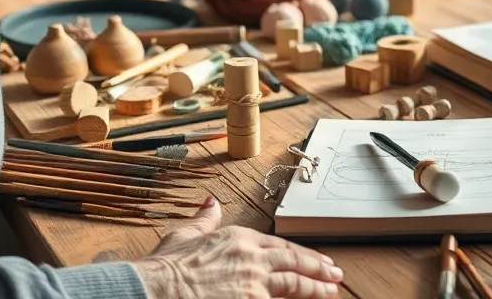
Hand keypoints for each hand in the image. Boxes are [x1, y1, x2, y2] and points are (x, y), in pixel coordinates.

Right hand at [135, 197, 343, 298]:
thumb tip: (211, 203)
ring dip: (315, 289)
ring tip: (331, 292)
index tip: (316, 259)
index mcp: (240, 238)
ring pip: (294, 286)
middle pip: (294, 264)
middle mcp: (253, 258)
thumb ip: (205, 220)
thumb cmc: (166, 268)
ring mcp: (255, 284)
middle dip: (317, 270)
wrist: (155, 289)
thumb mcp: (186, 235)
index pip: (280, 246)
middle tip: (336, 275)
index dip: (301, 254)